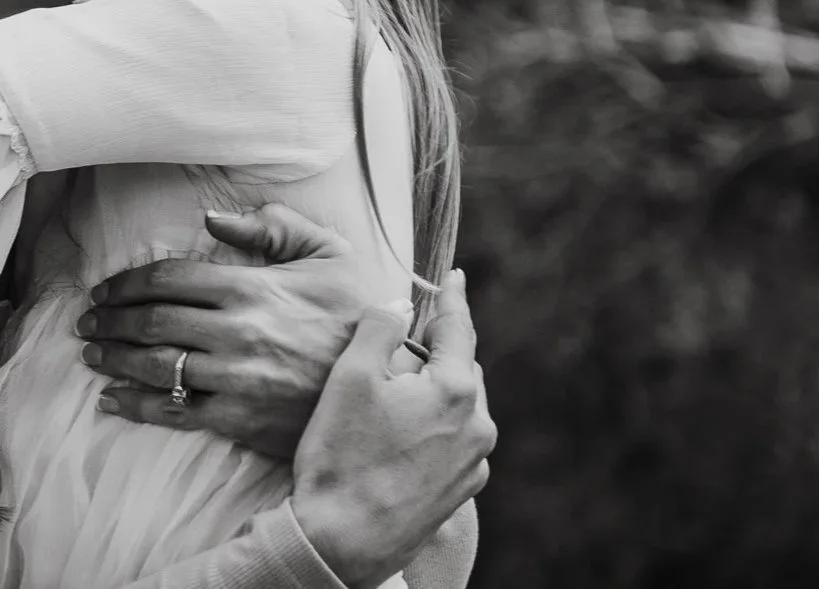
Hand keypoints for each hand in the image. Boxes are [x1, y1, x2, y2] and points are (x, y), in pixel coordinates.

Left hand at [78, 205, 384, 455]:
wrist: (391, 385)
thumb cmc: (357, 314)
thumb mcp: (328, 254)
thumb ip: (273, 226)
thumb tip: (212, 218)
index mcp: (251, 287)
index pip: (168, 278)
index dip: (127, 282)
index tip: (104, 289)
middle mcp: (236, 331)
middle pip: (151, 321)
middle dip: (109, 319)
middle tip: (85, 321)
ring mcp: (236, 378)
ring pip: (155, 365)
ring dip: (113, 358)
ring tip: (91, 353)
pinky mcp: (241, 420)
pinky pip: (176, 412)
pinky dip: (135, 406)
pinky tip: (111, 400)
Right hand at [290, 269, 495, 588]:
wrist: (341, 543)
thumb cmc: (341, 456)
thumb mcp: (350, 377)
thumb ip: (378, 327)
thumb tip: (400, 302)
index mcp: (455, 391)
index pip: (459, 329)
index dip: (453, 299)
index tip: (455, 277)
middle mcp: (477, 428)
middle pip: (460, 369)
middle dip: (435, 349)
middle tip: (403, 338)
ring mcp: (472, 465)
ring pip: (456, 407)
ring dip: (431, 390)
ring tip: (392, 390)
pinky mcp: (458, 493)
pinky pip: (452, 441)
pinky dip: (431, 424)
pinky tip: (398, 433)